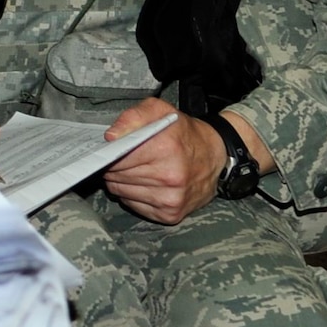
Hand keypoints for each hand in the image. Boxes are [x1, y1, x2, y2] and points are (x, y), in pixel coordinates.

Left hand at [101, 98, 221, 224]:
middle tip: (125, 159)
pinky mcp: (170, 214)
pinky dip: (132, 195)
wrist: (215, 155)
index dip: (110, 153)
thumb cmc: (184, 133)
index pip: (118, 157)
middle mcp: (170, 177)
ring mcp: (171, 199)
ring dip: (122, 181)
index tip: (111, 150)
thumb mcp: (160, 111)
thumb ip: (132, 117)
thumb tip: (110, 137)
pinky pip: (133, 205)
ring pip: (121, 192)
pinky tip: (145, 184)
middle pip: (117, 176)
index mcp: (165, 149)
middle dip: (115, 167)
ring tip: (136, 169)